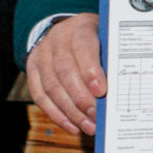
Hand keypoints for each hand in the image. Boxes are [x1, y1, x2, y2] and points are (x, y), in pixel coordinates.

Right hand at [26, 13, 105, 134]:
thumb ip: (112, 57)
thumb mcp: (107, 38)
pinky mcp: (32, 69)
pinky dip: (56, 114)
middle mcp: (57, 38)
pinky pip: (40, 96)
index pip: (82, 47)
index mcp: (80, 26)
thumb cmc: (96, 38)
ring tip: (87, 125)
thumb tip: (120, 88)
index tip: (101, 91)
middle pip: (64, 70)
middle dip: (80, 97)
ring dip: (70, 111)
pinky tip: (72, 125)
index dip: (90, 70)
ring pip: (51, 86)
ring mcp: (42, 54)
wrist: (69, 29)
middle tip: (95, 116)